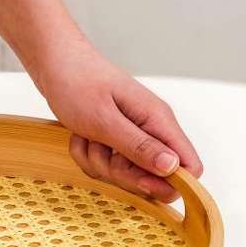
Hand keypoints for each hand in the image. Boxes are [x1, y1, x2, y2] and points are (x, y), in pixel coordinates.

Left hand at [35, 39, 202, 202]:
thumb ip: (139, 146)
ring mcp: (133, 136)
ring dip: (99, 163)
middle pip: (155, 178)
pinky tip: (81, 136)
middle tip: (104, 151)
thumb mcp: (106, 121)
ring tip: (88, 136)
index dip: (170, 184)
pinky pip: (105, 168)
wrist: (55, 62)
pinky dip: (88, 157)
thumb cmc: (78, 83)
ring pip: (125, 175)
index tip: (141, 182)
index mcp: (159, 121)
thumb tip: (173, 167)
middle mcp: (152, 130)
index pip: (190, 167)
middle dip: (124, 175)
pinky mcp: (116, 141)